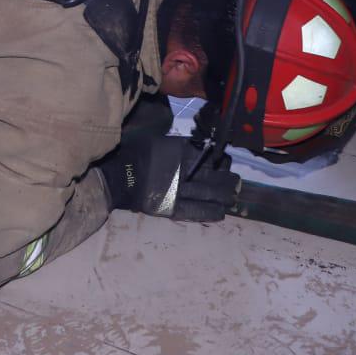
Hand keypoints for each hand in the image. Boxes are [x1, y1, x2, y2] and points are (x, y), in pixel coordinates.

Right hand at [99, 136, 239, 221]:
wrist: (118, 176)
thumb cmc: (135, 153)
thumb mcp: (158, 140)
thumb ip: (177, 144)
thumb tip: (195, 143)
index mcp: (181, 152)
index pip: (208, 157)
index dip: (221, 161)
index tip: (227, 163)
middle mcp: (184, 170)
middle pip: (213, 176)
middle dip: (228, 181)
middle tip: (237, 184)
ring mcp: (179, 190)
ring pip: (208, 193)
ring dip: (224, 197)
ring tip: (233, 199)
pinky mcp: (172, 207)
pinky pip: (196, 211)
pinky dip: (210, 212)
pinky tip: (221, 214)